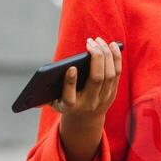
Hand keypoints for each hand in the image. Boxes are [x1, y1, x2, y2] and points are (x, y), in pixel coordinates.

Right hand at [54, 38, 121, 160]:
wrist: (85, 120)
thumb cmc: (65, 103)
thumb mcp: (54, 100)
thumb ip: (47, 92)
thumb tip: (43, 79)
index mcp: (70, 107)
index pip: (69, 96)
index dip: (70, 82)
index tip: (71, 68)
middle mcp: (89, 103)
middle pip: (97, 79)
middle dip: (95, 58)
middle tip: (90, 42)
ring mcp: (103, 98)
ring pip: (109, 74)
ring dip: (106, 54)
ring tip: (99, 40)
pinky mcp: (113, 92)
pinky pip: (117, 72)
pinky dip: (115, 57)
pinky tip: (112, 45)